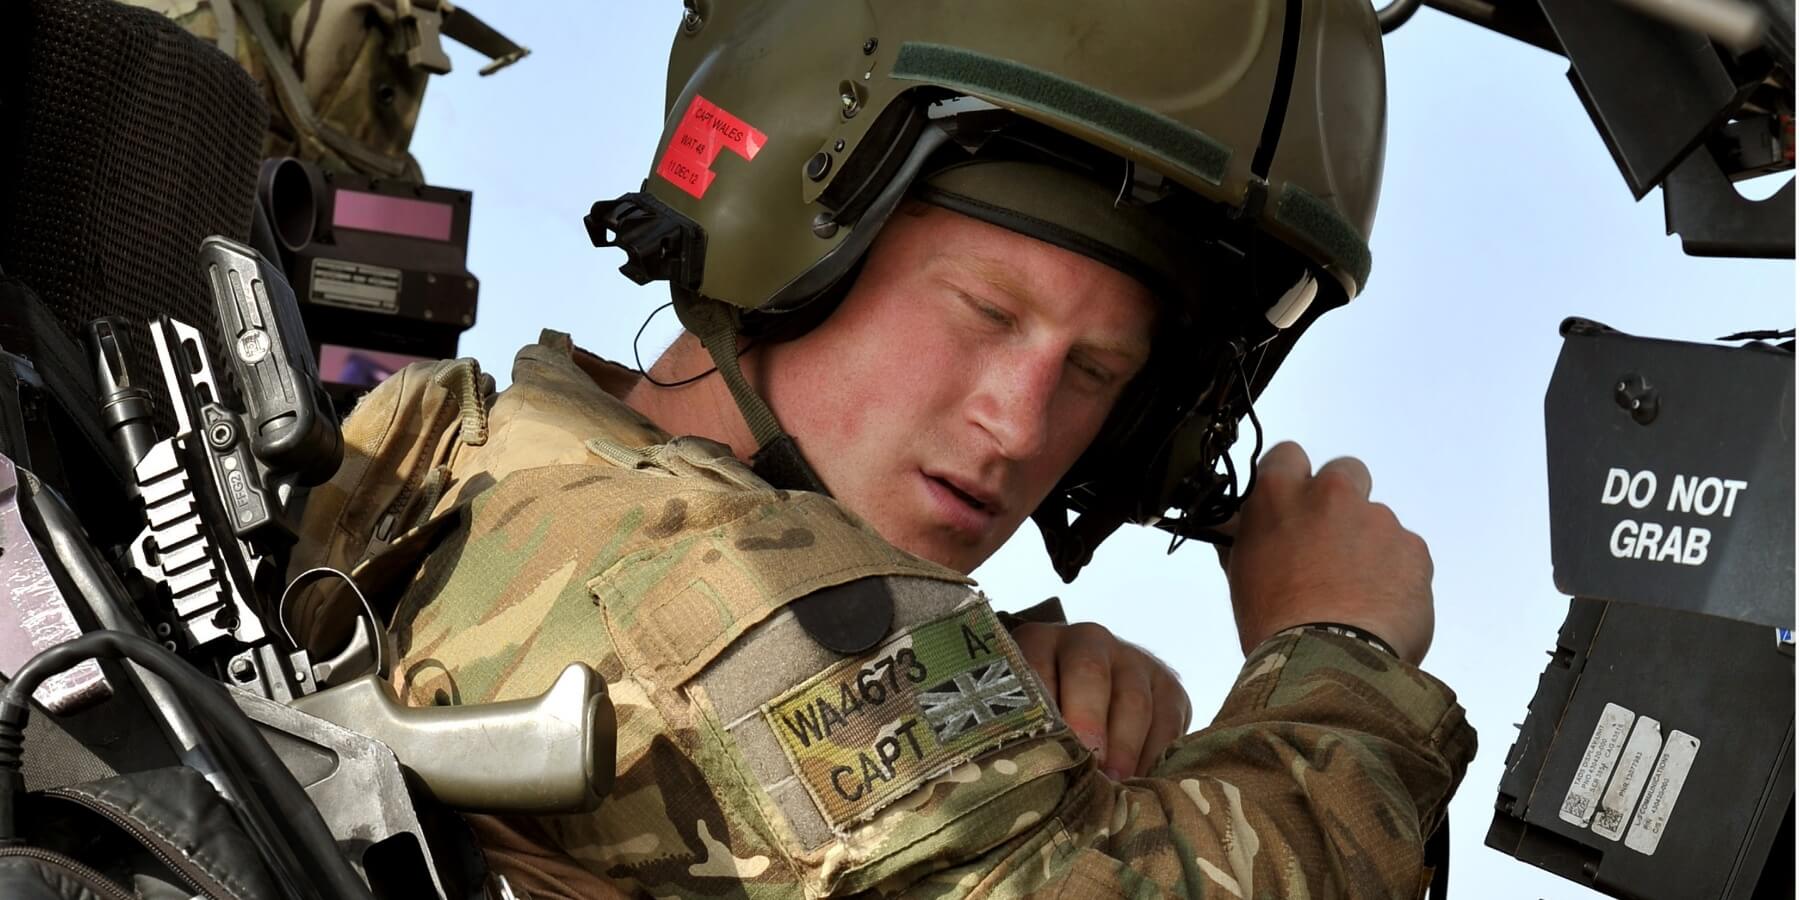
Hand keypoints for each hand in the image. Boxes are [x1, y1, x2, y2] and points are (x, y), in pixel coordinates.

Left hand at [1012, 621, 1192, 779]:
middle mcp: (1087, 641)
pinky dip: (1154, 756)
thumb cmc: (1044, 717)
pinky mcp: (1168, 686)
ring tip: (1113, 785)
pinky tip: (1140, 783)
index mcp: (1040, 642)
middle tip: (1087, 762)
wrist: (1095, 695)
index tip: (1041, 752)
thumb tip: (1016, 779)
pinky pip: (1166, 721)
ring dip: (1123, 748)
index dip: (1039, 712)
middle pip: (1088, 673)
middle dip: (1087, 721)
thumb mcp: (1025, 713)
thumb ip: (1020, 732)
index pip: (1034, 668)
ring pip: (1133, 700)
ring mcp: (1132, 660)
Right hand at [1218, 441, 1434, 663]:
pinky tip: (1378, 606)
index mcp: (1279, 495)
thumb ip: (1248, 538)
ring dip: (1368, 546)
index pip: (1287, 455)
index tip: (1294, 504)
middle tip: (1332, 544)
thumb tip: (1241, 527)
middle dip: (1342, 500)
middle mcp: (1330, 494)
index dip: (1293, 479)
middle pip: (1345, 472)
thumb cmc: (1275, 624)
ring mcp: (1376, 518)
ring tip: (1354, 594)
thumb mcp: (1243, 575)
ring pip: (1376, 520)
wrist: (1328, 663)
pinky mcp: (1413, 547)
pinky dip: (1395, 574)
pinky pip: (1404, 553)